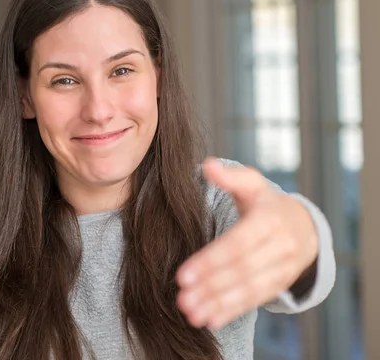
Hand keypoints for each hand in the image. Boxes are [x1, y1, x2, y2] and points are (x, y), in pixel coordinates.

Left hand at [175, 157, 318, 329]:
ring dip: (219, 303)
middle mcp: (281, 246)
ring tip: (191, 313)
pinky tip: (210, 320)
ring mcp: (284, 267)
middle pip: (242, 270)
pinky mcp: (281, 284)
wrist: (304, 225)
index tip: (182, 275)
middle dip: (210, 286)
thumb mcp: (252, 184)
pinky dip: (232, 311)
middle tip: (182, 299)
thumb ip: (230, 177)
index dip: (210, 261)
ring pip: (249, 289)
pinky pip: (256, 300)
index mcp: (270, 219)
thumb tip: (207, 166)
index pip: (237, 244)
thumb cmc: (266, 203)